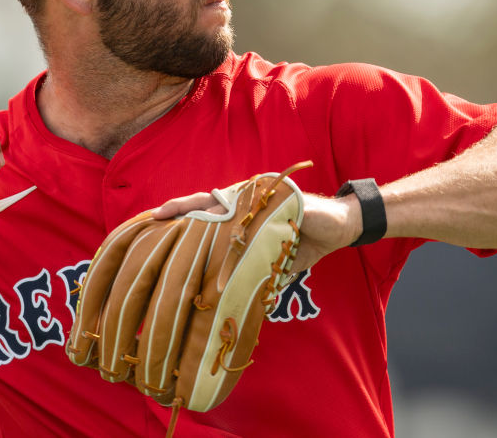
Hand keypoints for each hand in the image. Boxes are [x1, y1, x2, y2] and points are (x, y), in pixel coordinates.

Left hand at [152, 190, 361, 271]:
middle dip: (181, 207)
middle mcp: (247, 200)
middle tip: (156, 215)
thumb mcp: (270, 257)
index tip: (155, 221)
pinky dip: (236, 214)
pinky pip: (254, 205)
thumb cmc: (302, 241)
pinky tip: (219, 219)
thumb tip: (234, 299)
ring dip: (200, 207)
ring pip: (223, 199)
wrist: (340, 226)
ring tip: (175, 214)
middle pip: (207, 201)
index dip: (183, 215)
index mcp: (242, 213)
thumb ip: (250, 270)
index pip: (207, 212)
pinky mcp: (279, 197)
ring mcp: (261, 196)